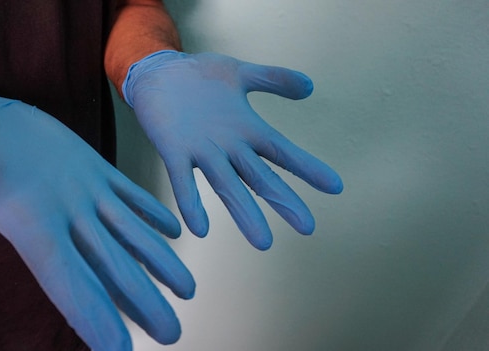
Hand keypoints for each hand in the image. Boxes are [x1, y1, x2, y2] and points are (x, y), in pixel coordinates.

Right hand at [0, 85, 194, 350]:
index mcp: (29, 223)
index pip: (66, 280)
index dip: (92, 315)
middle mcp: (62, 218)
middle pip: (109, 268)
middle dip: (141, 301)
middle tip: (173, 332)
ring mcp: (80, 194)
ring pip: (128, 234)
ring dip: (157, 261)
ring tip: (188, 287)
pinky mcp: (89, 169)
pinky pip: (127, 195)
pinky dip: (151, 212)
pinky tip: (173, 228)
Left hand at [124, 51, 342, 249]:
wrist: (155, 71)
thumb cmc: (198, 76)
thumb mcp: (240, 73)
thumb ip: (274, 79)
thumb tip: (309, 86)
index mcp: (246, 129)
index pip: (283, 152)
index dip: (307, 168)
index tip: (335, 186)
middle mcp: (228, 146)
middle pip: (260, 177)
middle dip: (283, 201)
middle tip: (307, 228)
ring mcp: (201, 151)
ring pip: (227, 185)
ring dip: (244, 213)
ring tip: (263, 241)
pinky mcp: (173, 151)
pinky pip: (183, 180)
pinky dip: (191, 202)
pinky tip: (199, 228)